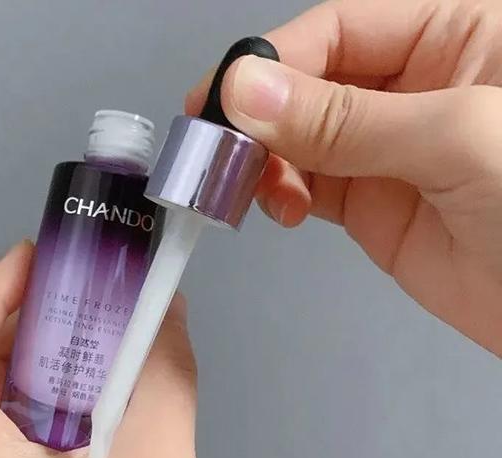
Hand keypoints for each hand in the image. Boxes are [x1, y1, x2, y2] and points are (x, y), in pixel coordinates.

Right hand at [187, 0, 501, 356]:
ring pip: (298, 138)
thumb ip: (348, 118)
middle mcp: (415, 88)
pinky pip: (306, 185)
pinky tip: (276, 206)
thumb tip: (252, 93)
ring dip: (262, 159)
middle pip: (309, 83)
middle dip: (259, 115)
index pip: (338, 29)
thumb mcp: (457, 140)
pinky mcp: (373, 204)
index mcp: (454, 37)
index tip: (226, 98)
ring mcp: (389, 150)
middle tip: (222, 147)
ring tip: (250, 186)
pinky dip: (276, 193)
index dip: (275, 60)